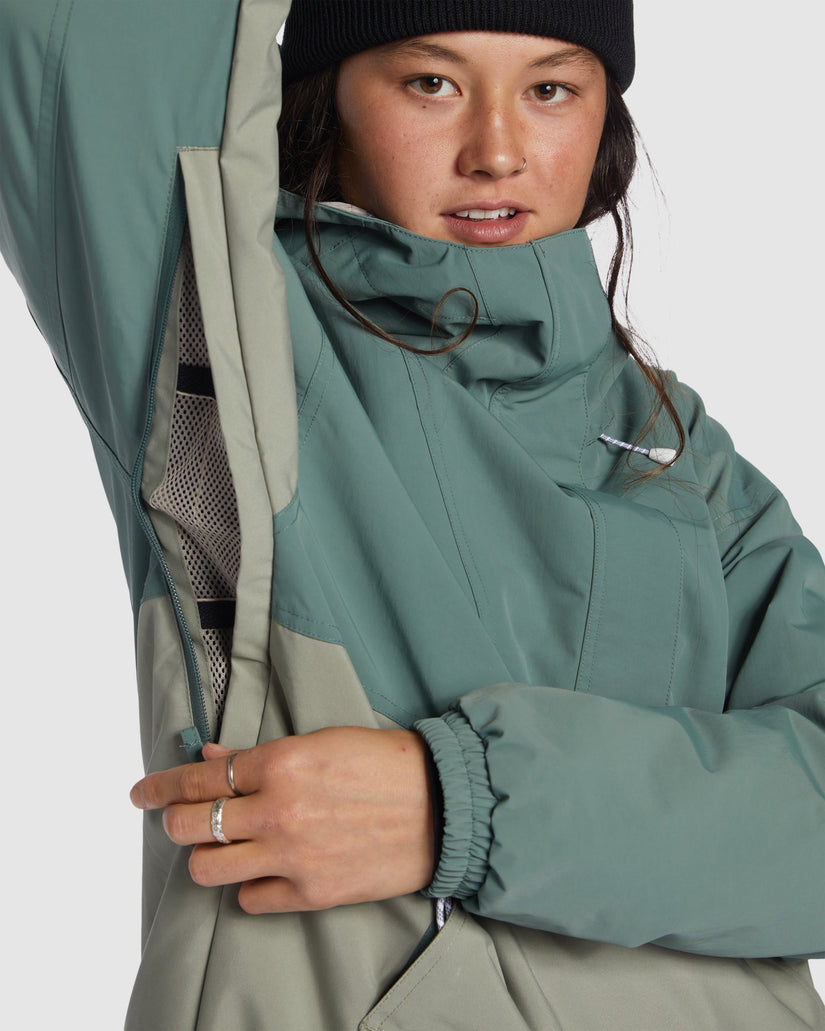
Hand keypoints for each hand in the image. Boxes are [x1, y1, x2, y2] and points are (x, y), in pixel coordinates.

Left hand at [130, 727, 434, 913]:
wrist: (440, 806)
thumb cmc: (384, 765)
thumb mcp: (320, 743)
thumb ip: (259, 755)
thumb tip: (212, 758)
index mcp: (281, 762)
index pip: (198, 778)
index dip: (160, 785)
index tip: (141, 792)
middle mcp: (279, 809)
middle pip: (189, 825)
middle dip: (174, 821)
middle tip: (178, 819)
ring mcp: (292, 855)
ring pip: (207, 868)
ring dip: (204, 857)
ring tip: (219, 848)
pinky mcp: (311, 893)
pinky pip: (250, 899)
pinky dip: (250, 886)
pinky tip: (265, 870)